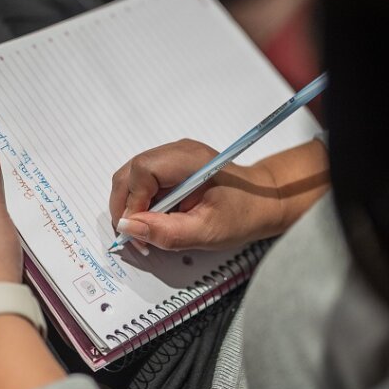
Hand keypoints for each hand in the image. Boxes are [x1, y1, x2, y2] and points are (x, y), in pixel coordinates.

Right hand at [109, 138, 286, 250]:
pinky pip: (144, 182)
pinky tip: (155, 221)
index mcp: (188, 160)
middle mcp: (176, 151)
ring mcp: (172, 157)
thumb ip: (166, 232)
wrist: (263, 201)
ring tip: (145, 232)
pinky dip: (141, 204)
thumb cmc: (243, 214)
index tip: (137, 232)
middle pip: (130, 173)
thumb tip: (128, 228)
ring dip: (131, 207)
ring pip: (132, 178)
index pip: (142, 172)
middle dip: (124, 206)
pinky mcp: (171, 167)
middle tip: (134, 236)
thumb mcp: (207, 231)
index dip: (132, 203)